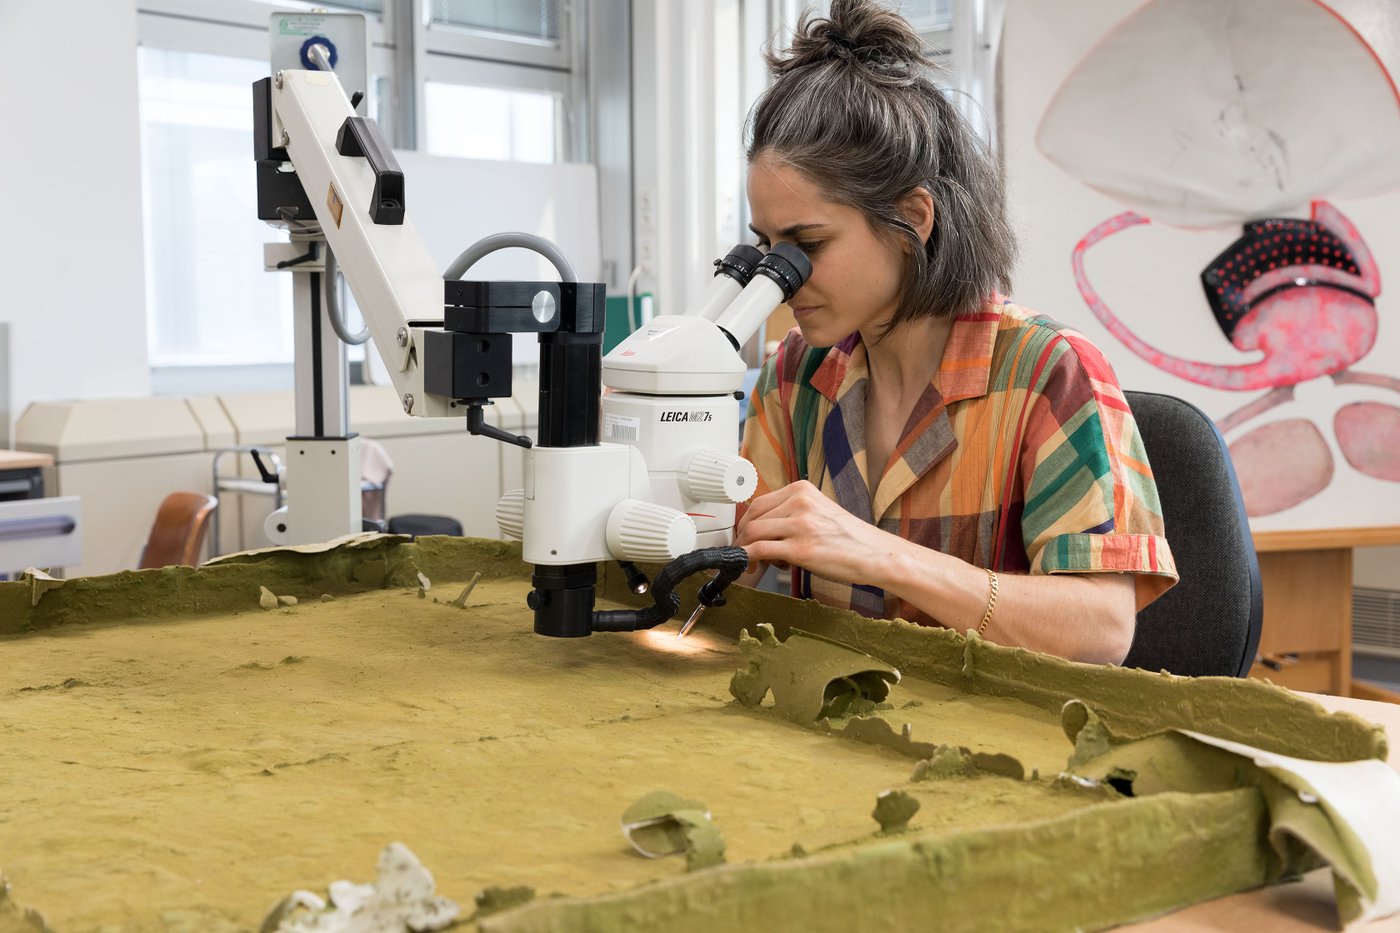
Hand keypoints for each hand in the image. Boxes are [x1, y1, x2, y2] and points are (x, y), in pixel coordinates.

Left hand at [734, 481, 894, 585]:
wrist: (875, 554)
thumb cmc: (849, 538)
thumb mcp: (819, 511)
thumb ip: (792, 513)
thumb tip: (762, 528)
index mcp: (802, 489)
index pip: (759, 503)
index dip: (746, 522)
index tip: (744, 536)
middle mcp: (799, 502)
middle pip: (752, 517)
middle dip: (742, 537)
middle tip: (744, 553)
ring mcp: (800, 524)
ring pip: (753, 533)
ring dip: (745, 550)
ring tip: (754, 563)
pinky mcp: (801, 548)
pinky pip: (760, 550)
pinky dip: (748, 559)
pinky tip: (751, 567)